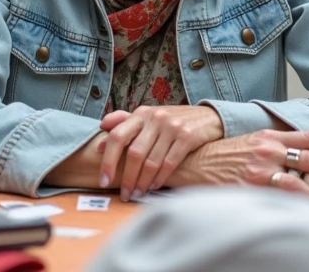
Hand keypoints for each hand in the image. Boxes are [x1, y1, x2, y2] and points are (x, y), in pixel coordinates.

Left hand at [97, 106, 224, 200]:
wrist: (208, 117)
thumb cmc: (172, 121)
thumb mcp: (149, 117)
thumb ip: (125, 122)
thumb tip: (101, 133)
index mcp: (141, 113)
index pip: (117, 136)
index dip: (108, 160)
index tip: (103, 180)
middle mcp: (155, 117)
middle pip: (134, 153)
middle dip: (127, 178)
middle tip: (125, 194)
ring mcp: (172, 126)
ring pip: (151, 161)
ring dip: (143, 182)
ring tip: (137, 194)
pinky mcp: (188, 136)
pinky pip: (169, 162)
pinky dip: (160, 178)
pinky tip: (155, 187)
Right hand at [169, 129, 308, 205]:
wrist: (192, 160)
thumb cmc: (221, 153)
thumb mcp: (250, 140)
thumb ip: (274, 145)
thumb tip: (300, 153)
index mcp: (270, 136)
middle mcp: (268, 150)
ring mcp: (260, 169)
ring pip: (298, 181)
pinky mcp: (250, 187)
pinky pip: (279, 197)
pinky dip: (296, 204)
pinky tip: (307, 211)